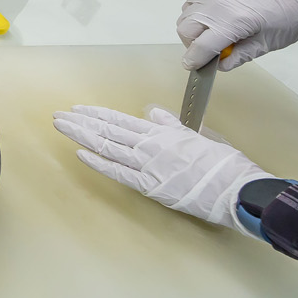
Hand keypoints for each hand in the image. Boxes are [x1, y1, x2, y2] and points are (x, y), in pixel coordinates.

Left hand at [52, 104, 269, 229]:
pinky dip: (99, 162)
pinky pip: (119, 172)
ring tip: (62, 126)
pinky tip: (81, 154)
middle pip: (108, 131)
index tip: (78, 109)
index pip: (120, 120)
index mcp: (163, 133)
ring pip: (108, 146)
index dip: (96, 114)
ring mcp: (149, 166)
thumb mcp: (199, 136)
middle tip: (58, 115)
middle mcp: (151, 146)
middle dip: (81, 122)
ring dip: (82, 135)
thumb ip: (173, 126)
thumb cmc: (225, 164)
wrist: (239, 189)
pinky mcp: (151, 186)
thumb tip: (155, 113)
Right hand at [178, 0, 297, 70]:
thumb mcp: (264, 46)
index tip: (192, 67)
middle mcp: (217, 4)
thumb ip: (238, 57)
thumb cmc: (284, 21)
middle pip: (185, 30)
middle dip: (192, 46)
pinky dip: (193, 18)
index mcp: (234, 21)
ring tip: (211, 37)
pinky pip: (190, 6)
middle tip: (207, 53)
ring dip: (192, 32)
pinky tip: (210, 24)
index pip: (201, 45)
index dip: (194, 60)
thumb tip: (218, 65)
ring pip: (184, 18)